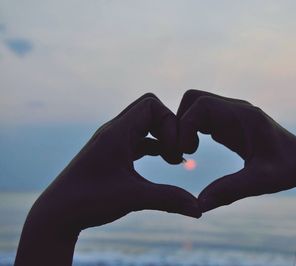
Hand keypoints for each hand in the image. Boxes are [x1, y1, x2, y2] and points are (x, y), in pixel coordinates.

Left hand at [16, 93, 200, 264]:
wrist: (58, 214)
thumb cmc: (89, 201)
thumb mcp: (133, 198)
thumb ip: (168, 200)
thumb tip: (199, 209)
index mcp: (117, 132)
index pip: (151, 105)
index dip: (170, 122)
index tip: (175, 150)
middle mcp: (114, 131)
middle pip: (149, 108)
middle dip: (169, 126)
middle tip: (178, 151)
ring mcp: (113, 141)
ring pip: (144, 124)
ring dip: (163, 137)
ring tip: (175, 160)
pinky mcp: (112, 152)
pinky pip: (139, 139)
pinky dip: (155, 147)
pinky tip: (165, 163)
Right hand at [177, 90, 295, 211]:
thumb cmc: (286, 170)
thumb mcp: (260, 182)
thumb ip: (231, 190)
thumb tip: (199, 205)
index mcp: (243, 115)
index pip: (201, 104)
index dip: (185, 125)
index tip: (187, 152)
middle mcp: (235, 109)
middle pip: (193, 99)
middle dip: (179, 122)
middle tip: (182, 152)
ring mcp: (231, 114)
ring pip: (194, 106)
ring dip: (183, 127)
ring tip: (187, 154)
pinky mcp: (228, 122)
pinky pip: (201, 118)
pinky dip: (190, 131)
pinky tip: (193, 152)